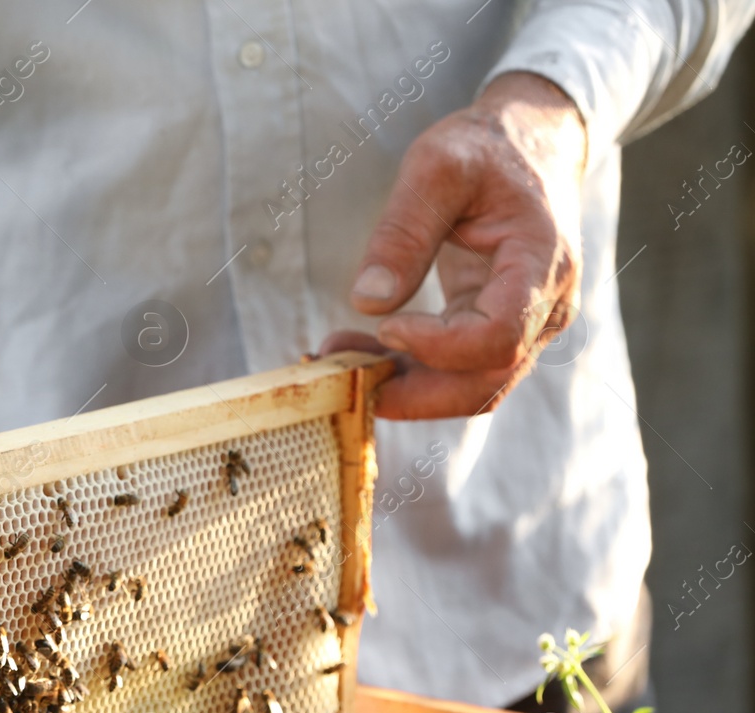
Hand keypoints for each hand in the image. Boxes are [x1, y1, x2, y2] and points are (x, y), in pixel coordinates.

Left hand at [322, 72, 586, 418]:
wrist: (531, 144)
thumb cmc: (486, 148)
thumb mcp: (437, 167)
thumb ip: (403, 233)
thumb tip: (367, 302)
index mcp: (541, 263)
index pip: (499, 335)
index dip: (438, 346)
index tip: (386, 326)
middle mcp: (547, 306)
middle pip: (487, 382)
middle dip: (412, 392)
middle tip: (343, 373)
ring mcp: (529, 323)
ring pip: (471, 387)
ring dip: (405, 388)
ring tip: (341, 356)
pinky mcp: (500, 328)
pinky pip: (459, 370)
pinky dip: (411, 373)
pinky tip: (362, 351)